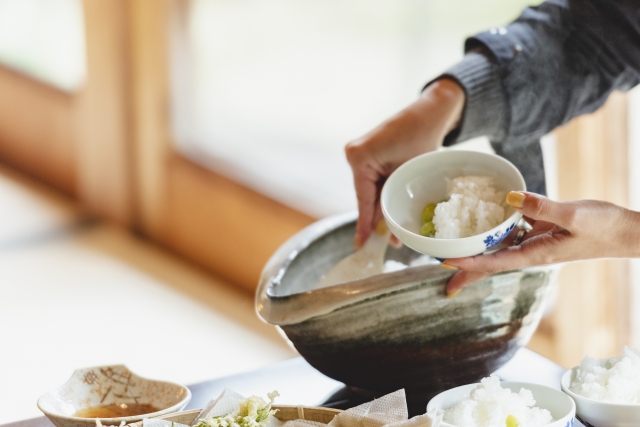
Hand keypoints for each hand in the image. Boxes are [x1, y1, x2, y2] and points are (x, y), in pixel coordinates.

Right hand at [345, 79, 464, 246]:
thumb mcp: (407, 175)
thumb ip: (392, 201)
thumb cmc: (423, 139)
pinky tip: (389, 212)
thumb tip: (387, 232)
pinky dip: (382, 195)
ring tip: (390, 233)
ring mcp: (359, 154)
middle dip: (375, 218)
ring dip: (380, 208)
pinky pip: (373, 182)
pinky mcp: (367, 155)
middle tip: (380, 244)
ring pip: (369, 191)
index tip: (361, 244)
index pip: (362, 198)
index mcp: (359, 157)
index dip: (364, 224)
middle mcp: (354, 155)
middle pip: (364, 196)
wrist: (430, 113)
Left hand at [442, 191, 639, 295]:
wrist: (626, 231)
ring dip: (476, 250)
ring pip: (498, 248)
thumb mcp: (574, 215)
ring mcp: (535, 243)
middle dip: (467, 271)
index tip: (446, 263)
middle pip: (491, 263)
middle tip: (441, 278)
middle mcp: (531, 252)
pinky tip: (481, 221)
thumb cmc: (604, 227)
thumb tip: (509, 197)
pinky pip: (511, 231)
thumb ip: (542, 207)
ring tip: (451, 251)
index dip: (470, 263)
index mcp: (537, 254)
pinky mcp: (540, 231)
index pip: (495, 262)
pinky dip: (495, 229)